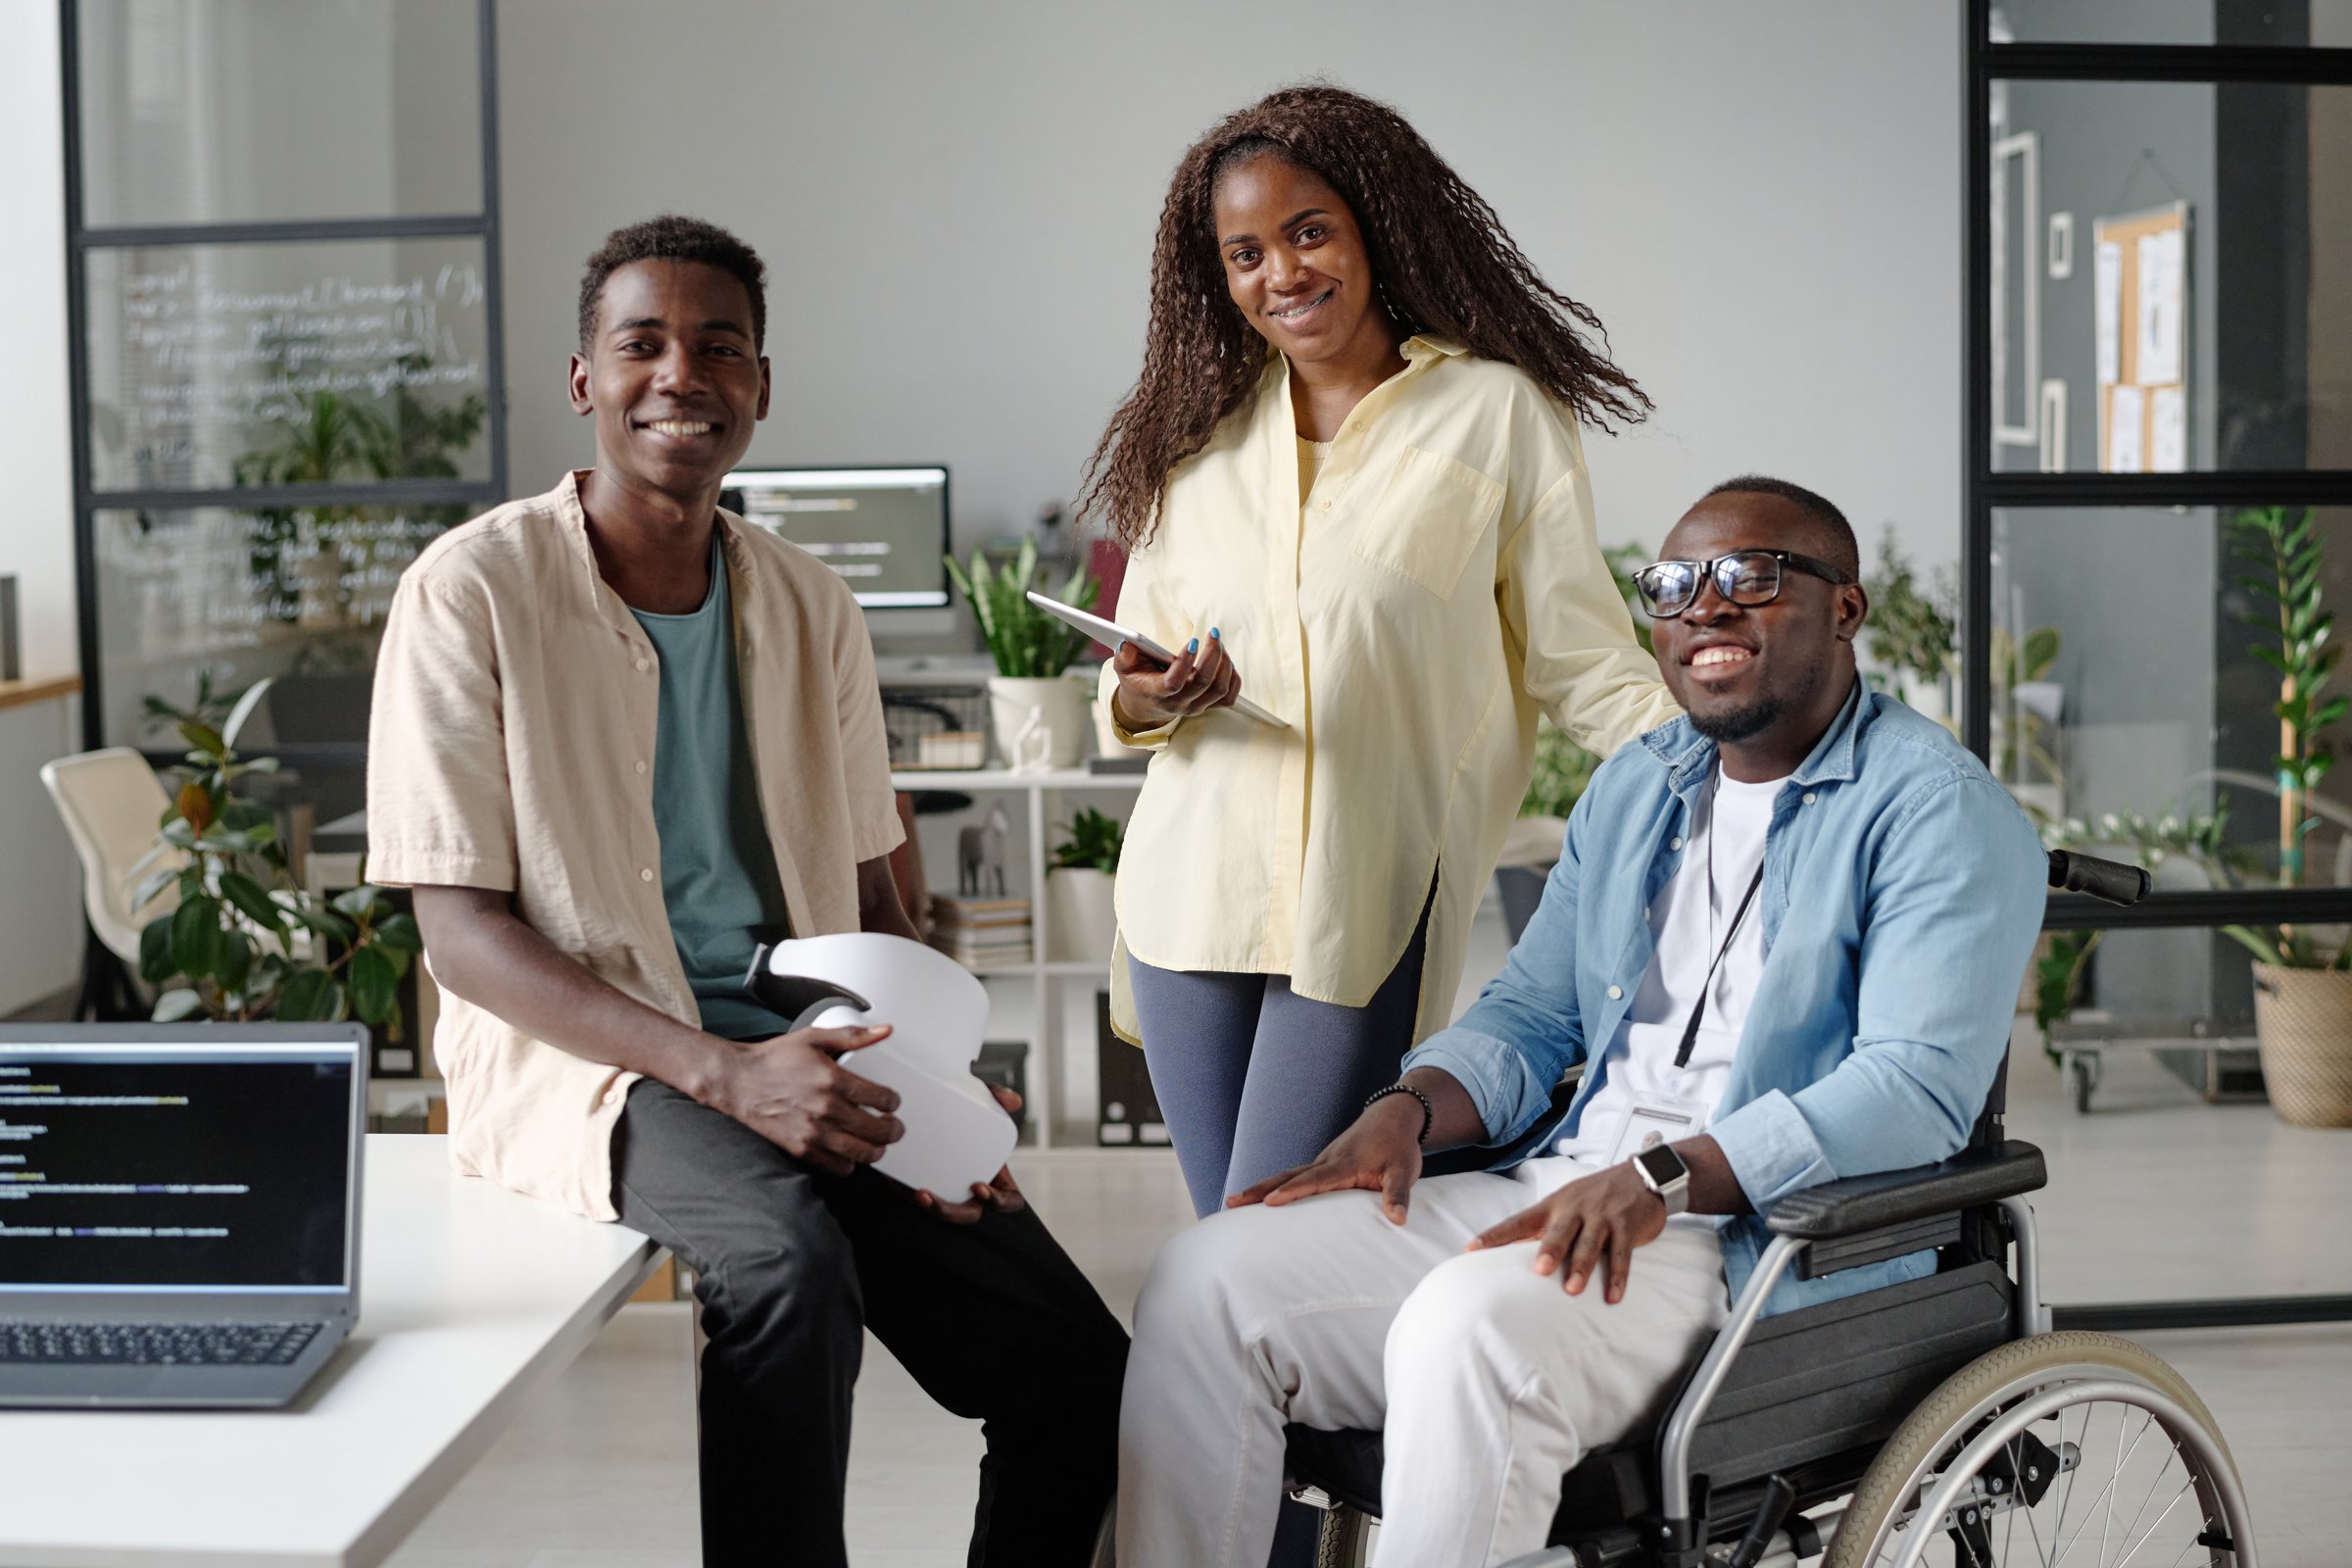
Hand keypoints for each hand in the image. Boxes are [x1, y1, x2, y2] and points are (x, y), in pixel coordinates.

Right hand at [707, 1025, 904, 1175]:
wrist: (739, 1081)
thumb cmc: (774, 1059)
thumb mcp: (815, 1038)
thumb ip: (853, 1036)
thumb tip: (884, 1031)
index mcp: (833, 1080)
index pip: (883, 1099)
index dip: (894, 1102)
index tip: (892, 1102)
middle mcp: (826, 1109)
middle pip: (879, 1131)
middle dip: (893, 1129)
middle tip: (893, 1126)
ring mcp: (814, 1133)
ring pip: (864, 1154)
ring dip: (877, 1149)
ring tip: (877, 1141)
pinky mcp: (802, 1150)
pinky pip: (839, 1168)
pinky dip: (850, 1163)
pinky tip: (850, 1151)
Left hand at [914, 1085, 1030, 1224]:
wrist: (924, 1105)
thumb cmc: (961, 1109)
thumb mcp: (979, 1101)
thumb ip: (996, 1096)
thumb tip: (1014, 1101)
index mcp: (995, 1174)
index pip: (1009, 1200)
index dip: (999, 1202)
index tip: (979, 1187)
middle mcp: (971, 1187)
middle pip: (970, 1214)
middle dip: (954, 1212)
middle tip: (937, 1196)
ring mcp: (946, 1189)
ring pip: (943, 1212)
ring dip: (933, 1208)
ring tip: (919, 1193)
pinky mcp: (920, 1186)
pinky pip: (916, 1198)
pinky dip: (908, 1192)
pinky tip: (899, 1179)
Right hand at [1110, 631, 1239, 729]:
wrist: (1145, 705)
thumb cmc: (1137, 681)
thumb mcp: (1124, 668)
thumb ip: (1124, 657)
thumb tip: (1127, 644)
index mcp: (1158, 693)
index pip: (1174, 682)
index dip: (1185, 662)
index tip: (1193, 641)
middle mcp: (1179, 703)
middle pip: (1203, 683)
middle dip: (1212, 655)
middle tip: (1213, 634)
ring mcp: (1195, 707)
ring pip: (1219, 688)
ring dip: (1224, 663)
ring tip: (1218, 643)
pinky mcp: (1207, 706)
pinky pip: (1229, 698)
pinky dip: (1233, 679)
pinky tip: (1226, 662)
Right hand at [1228, 1094, 1424, 1223]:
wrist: (1393, 1115)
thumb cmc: (1399, 1146)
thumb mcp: (1405, 1171)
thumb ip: (1398, 1194)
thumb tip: (1397, 1219)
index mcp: (1343, 1164)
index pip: (1314, 1181)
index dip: (1293, 1192)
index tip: (1270, 1202)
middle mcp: (1326, 1161)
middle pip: (1287, 1176)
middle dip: (1259, 1190)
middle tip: (1231, 1202)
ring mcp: (1322, 1161)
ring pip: (1286, 1175)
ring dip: (1261, 1188)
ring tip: (1233, 1202)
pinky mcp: (1322, 1163)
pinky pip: (1294, 1175)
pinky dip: (1275, 1185)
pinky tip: (1261, 1200)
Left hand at [1468, 1164, 1665, 1303]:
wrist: (1641, 1177)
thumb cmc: (1594, 1196)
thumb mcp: (1565, 1204)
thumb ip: (1543, 1229)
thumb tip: (1510, 1256)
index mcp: (1553, 1206)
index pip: (1519, 1221)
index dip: (1495, 1235)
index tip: (1471, 1249)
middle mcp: (1575, 1209)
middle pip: (1559, 1231)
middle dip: (1549, 1250)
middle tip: (1539, 1270)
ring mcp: (1602, 1217)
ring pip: (1590, 1244)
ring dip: (1582, 1267)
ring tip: (1573, 1290)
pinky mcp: (1627, 1227)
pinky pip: (1622, 1255)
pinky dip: (1618, 1276)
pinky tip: (1612, 1297)